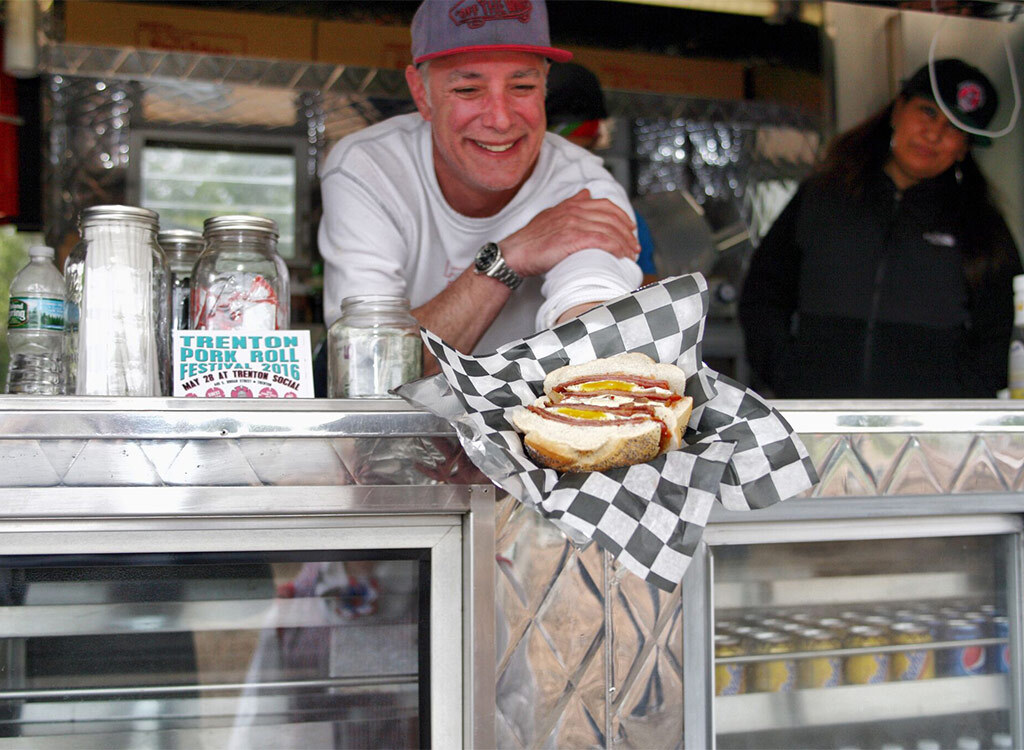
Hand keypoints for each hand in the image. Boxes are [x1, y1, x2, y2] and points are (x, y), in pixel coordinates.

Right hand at [500, 189, 638, 277]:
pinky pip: (604, 241)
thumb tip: (586, 194)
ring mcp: (574, 224)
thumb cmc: (531, 240)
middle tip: (634, 246)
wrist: (515, 253)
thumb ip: (571, 204)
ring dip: (625, 243)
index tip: (630, 228)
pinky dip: (617, 248)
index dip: (622, 216)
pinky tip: (622, 256)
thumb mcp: (551, 214)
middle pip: (612, 218)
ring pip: (611, 230)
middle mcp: (575, 211)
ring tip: (631, 254)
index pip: (605, 205)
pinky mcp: (574, 239)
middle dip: (627, 233)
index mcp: (571, 205)